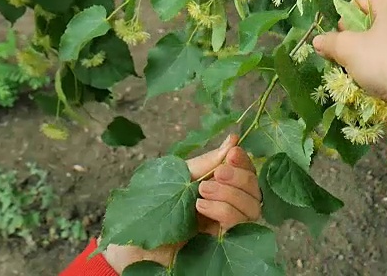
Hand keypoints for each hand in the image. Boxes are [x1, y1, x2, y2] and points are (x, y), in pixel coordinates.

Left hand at [102, 134, 261, 271]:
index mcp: (220, 189)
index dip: (244, 162)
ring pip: (252, 208)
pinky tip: (201, 205)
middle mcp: (229, 208)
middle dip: (240, 177)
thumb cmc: (150, 209)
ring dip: (231, 194)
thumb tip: (233, 140)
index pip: (247, 174)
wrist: (131, 244)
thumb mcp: (178, 177)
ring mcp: (228, 228)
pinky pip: (238, 225)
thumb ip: (206, 163)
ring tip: (202, 191)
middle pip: (255, 191)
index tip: (233, 152)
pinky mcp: (223, 245)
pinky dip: (224, 210)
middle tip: (218, 173)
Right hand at [312, 0, 386, 129]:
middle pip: (376, 19)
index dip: (344, 26)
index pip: (358, 4)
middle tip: (355, 62)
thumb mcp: (350, 52)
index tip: (342, 47)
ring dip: (377, 52)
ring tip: (373, 73)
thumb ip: (331, 42)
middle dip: (361, 39)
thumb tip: (318, 40)